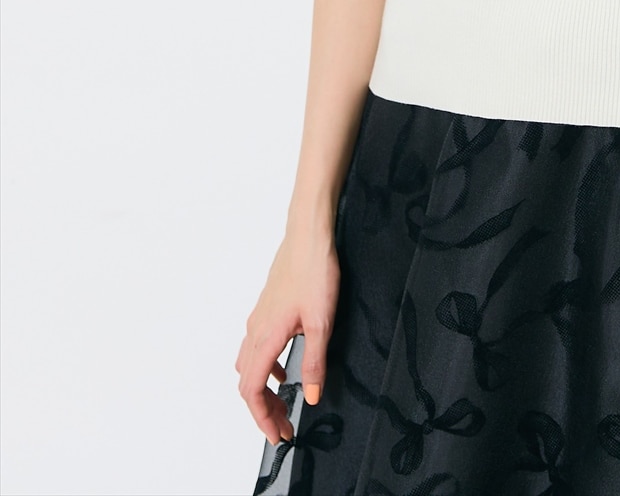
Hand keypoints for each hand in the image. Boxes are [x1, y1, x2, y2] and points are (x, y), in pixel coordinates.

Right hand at [235, 224, 340, 444]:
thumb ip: (315, 361)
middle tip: (285, 425)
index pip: (252, 391)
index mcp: (265, 338)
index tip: (279, 435)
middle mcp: (255, 330)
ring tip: (284, 402)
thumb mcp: (322, 321)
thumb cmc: (315, 271)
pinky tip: (285, 366)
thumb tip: (311, 397)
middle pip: (248, 383)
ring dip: (263, 389)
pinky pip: (257, 347)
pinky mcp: (267, 308)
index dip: (263, 418)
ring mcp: (259, 318)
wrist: (309, 234)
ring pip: (249, 365)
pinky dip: (266, 366)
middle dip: (263, 409)